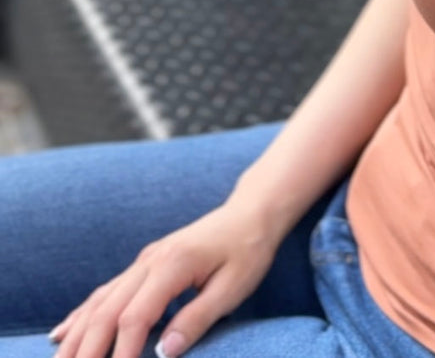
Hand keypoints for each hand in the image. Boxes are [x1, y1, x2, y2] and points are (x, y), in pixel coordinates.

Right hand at [46, 199, 281, 357]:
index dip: (120, 354)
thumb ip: (197, 319)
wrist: (251, 212)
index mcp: (172, 265)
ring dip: (75, 337)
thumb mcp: (233, 288)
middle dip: (85, 351)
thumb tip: (164, 353)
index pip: (135, 317)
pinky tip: (61, 333)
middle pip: (107, 311)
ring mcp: (144, 261)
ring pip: (99, 302)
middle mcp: (149, 261)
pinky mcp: (145, 264)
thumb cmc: (248, 251)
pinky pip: (106, 292)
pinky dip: (81, 314)